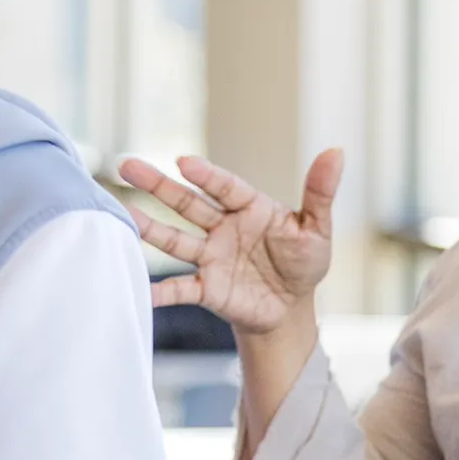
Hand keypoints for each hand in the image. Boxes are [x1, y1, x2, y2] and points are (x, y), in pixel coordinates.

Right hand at [117, 150, 342, 332]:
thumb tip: (337, 152)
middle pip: (187, 204)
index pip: (224, 187)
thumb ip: (320, 193)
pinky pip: (181, 289)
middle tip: (128, 166)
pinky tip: (140, 291)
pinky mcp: (207, 289)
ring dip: (149, 229)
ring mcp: (210, 257)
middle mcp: (222, 228)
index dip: (206, 175)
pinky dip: (161, 292)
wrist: (290, 308)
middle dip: (158, 186)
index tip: (184, 162)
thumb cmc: (303, 262)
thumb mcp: (316, 229)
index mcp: (248, 208)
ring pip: (175, 240)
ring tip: (122, 215)